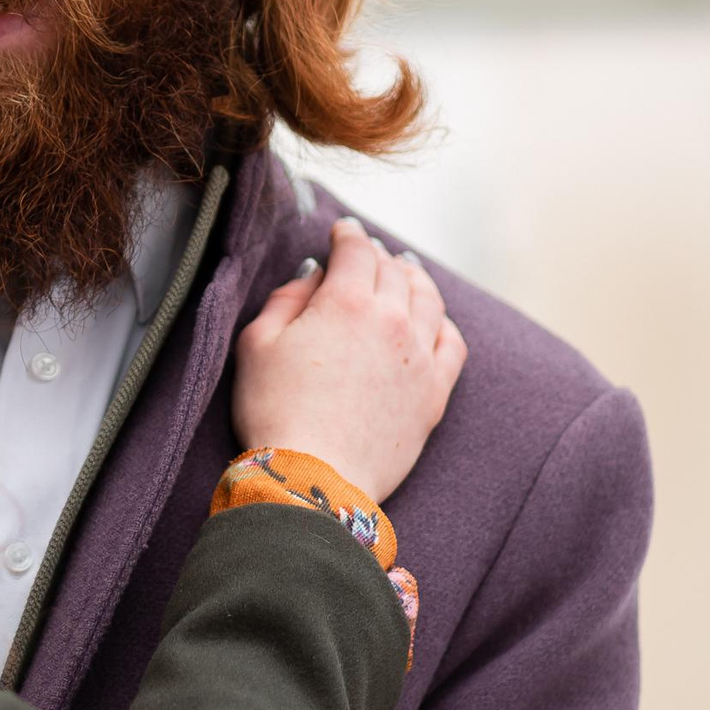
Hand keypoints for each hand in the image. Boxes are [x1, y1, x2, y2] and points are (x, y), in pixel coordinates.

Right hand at [230, 218, 465, 503]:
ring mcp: (420, 357)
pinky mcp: (435, 393)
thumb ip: (287, 297)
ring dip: (415, 279)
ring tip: (406, 272)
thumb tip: (314, 273)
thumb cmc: (273, 411)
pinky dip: (444, 322)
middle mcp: (392, 320)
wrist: (313, 479)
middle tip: (368, 253)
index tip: (342, 230)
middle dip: (378, 256)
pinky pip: (453, 343)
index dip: (348, 234)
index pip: (356, 250)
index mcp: (346, 301)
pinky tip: (434, 321)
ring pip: (428, 299)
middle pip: (393, 271)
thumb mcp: (257, 344)